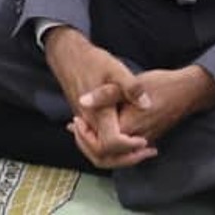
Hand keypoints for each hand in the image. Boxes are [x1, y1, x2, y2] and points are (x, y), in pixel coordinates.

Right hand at [43, 26, 155, 169]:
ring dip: (118, 156)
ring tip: (139, 149)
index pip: (111, 144)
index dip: (129, 147)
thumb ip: (131, 87)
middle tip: (146, 151)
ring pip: (96, 152)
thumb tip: (146, 104)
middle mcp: (88, 121)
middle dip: (125, 159)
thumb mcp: (115, 69)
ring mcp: (84, 121)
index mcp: (97, 112)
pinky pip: (95, 142)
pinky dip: (110, 149)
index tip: (145, 141)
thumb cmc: (92, 61)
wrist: (68, 56)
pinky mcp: (84, 119)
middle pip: (101, 156)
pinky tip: (126, 140)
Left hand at [81, 65, 214, 145]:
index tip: (75, 121)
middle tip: (75, 128)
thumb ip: (104, 94)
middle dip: (87, 145)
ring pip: (114, 155)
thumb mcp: (127, 83)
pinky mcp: (147, 138)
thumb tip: (82, 101)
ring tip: (82, 128)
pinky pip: (124, 148)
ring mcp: (143, 141)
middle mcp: (136, 140)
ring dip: (96, 144)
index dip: (84, 137)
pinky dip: (108, 141)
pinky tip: (96, 128)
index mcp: (129, 129)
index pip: (101, 148)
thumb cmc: (158, 85)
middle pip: (105, 157)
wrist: (186, 91)